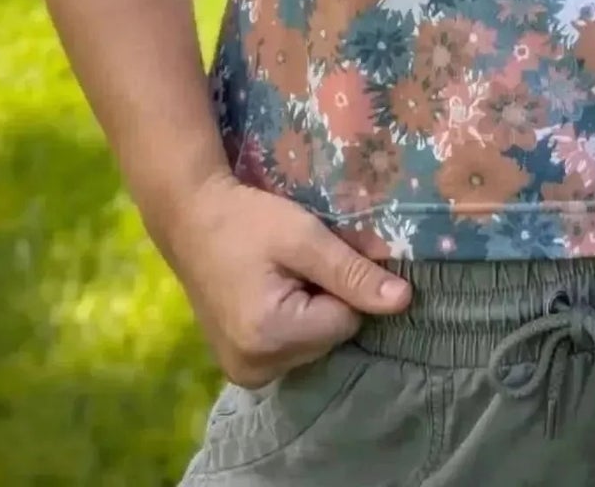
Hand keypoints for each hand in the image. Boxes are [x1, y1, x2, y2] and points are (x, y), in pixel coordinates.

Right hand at [162, 171, 411, 386]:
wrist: (190, 219)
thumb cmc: (247, 220)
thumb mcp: (304, 236)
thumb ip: (353, 272)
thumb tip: (404, 301)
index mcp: (271, 337)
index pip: (347, 321)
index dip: (339, 284)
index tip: (310, 258)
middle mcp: (256, 369)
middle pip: (330, 338)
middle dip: (323, 300)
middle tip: (291, 265)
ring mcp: (245, 375)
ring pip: (314, 346)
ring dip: (307, 312)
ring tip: (277, 276)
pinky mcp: (241, 370)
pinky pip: (290, 351)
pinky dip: (290, 324)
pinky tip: (268, 294)